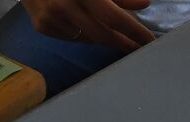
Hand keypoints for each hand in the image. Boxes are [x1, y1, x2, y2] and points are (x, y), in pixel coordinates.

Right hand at [21, 0, 155, 51]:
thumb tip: (145, 3)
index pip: (113, 17)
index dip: (133, 30)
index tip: (148, 41)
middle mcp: (64, 7)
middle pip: (101, 34)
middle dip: (121, 42)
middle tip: (137, 48)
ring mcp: (50, 19)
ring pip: (86, 38)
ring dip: (101, 35)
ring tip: (109, 30)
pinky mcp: (41, 27)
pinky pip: (70, 37)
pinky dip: (82, 32)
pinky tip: (82, 22)